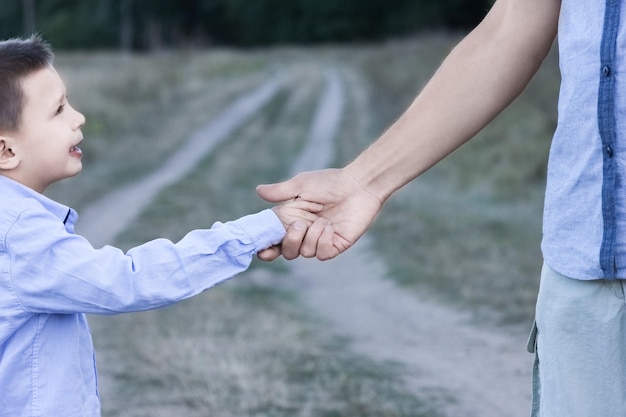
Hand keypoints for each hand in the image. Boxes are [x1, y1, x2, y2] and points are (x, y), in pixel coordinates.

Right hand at [257, 168, 383, 260]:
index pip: (275, 240)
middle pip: (287, 252)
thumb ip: (280, 192)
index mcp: (292, 221)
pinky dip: (323, 241)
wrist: (358, 185)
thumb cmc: (330, 182)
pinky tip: (330, 227)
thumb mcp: (301, 185)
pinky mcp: (336, 245)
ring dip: (311, 236)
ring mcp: (320, 241)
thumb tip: (258, 191)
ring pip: (305, 253)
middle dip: (290, 242)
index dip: (266, 248)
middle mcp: (305, 233)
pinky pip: (323, 254)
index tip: (261, 249)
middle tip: (298, 225)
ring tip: (322, 220)